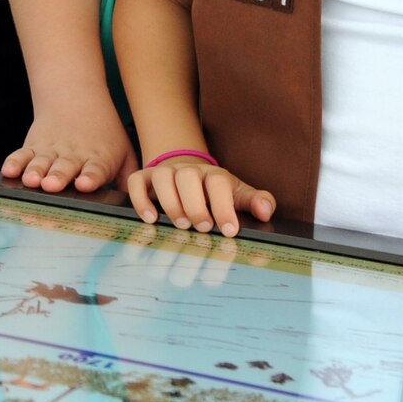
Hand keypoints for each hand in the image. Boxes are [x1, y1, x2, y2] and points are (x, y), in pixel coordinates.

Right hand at [2, 107, 135, 192]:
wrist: (75, 96)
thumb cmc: (104, 132)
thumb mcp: (124, 151)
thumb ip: (127, 180)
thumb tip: (140, 208)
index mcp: (98, 159)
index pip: (95, 169)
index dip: (90, 177)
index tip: (85, 183)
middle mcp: (74, 156)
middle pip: (65, 167)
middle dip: (58, 176)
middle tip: (52, 185)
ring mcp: (52, 150)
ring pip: (43, 162)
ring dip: (36, 171)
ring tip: (32, 180)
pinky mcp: (34, 146)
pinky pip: (22, 154)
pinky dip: (15, 162)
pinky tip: (9, 170)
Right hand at [126, 157, 275, 236]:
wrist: (187, 172)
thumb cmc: (213, 191)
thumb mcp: (237, 194)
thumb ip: (255, 201)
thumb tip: (265, 211)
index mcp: (213, 175)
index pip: (218, 182)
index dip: (224, 206)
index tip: (229, 230)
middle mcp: (187, 170)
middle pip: (188, 177)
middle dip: (196, 205)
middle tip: (203, 228)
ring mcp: (165, 172)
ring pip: (162, 178)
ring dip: (171, 202)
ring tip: (181, 224)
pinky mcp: (145, 178)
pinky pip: (136, 182)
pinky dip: (140, 199)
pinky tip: (150, 219)